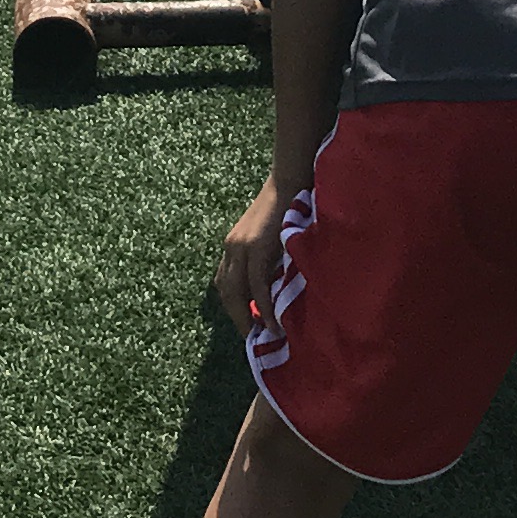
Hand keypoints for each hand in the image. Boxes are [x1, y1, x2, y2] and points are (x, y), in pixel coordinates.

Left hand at [214, 179, 289, 330]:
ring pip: (237, 292)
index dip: (234, 308)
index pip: (225, 284)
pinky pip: (256, 285)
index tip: (248, 326)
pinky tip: (270, 321)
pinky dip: (262, 306)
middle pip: (226, 292)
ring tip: (261, 336)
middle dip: (238, 318)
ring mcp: (242, 246)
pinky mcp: (257, 246)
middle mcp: (232, 247)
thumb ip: (265, 257)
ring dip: (247, 317)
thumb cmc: (287, 206)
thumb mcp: (269, 236)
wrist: (291, 178)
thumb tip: (274, 287)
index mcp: (233, 245)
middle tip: (253, 339)